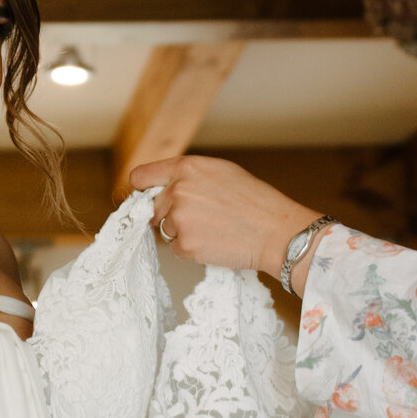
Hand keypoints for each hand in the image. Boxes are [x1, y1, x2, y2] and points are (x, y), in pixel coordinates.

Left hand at [129, 155, 317, 278]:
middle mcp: (177, 191)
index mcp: (186, 168)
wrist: (276, 232)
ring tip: (213, 229)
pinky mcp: (185, 244)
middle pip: (152, 209)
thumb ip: (188, 176)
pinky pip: (176, 249)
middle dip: (169, 215)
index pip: (141, 177)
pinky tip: (214, 242)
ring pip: (165, 230)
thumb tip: (163, 187)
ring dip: (182, 232)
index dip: (142, 190)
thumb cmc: (255, 201)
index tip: (145, 198)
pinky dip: (191, 249)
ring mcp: (179, 219)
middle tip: (200, 219)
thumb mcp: (220, 172)